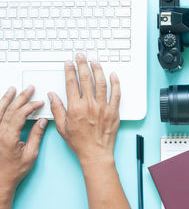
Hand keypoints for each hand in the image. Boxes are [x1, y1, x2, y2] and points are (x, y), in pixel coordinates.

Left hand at [0, 86, 46, 197]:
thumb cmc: (14, 171)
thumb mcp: (31, 154)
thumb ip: (36, 135)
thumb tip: (42, 121)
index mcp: (9, 137)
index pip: (20, 114)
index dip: (30, 106)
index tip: (39, 102)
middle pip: (9, 109)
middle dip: (20, 97)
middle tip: (28, 89)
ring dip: (6, 99)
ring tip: (12, 90)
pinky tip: (1, 103)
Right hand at [48, 53, 120, 167]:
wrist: (95, 153)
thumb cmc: (79, 142)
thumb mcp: (62, 127)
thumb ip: (57, 109)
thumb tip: (52, 95)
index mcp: (75, 107)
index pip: (72, 83)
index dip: (70, 70)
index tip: (69, 63)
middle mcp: (90, 105)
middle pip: (86, 79)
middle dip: (83, 65)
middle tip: (81, 56)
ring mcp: (103, 107)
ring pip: (101, 83)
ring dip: (98, 70)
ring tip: (95, 61)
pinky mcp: (113, 111)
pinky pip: (116, 94)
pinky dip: (115, 83)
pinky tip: (113, 75)